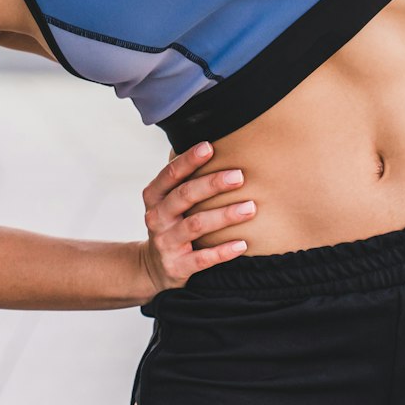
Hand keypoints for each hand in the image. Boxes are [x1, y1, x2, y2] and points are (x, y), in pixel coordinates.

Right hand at [137, 143, 252, 296]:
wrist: (154, 267)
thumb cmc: (171, 221)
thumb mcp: (166, 199)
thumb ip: (180, 176)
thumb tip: (205, 137)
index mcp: (154, 196)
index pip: (170, 174)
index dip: (188, 160)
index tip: (210, 147)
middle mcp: (157, 217)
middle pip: (184, 196)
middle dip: (212, 184)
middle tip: (239, 175)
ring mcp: (166, 243)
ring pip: (196, 226)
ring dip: (224, 215)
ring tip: (250, 207)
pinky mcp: (177, 267)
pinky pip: (203, 259)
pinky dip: (223, 251)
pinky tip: (243, 243)